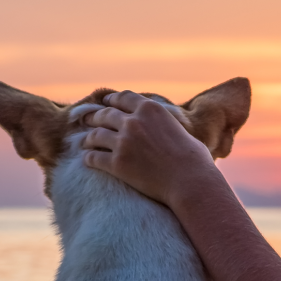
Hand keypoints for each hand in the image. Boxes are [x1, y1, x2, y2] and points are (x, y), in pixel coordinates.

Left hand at [80, 91, 219, 206]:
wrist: (191, 182)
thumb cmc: (194, 160)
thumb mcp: (180, 129)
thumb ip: (165, 124)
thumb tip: (166, 128)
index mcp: (150, 109)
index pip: (123, 98)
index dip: (111, 100)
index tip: (105, 103)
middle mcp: (134, 122)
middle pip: (105, 115)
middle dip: (94, 117)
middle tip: (88, 120)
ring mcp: (123, 142)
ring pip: (95, 135)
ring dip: (88, 138)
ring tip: (86, 142)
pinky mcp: (117, 163)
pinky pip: (94, 157)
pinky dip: (89, 158)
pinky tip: (88, 160)